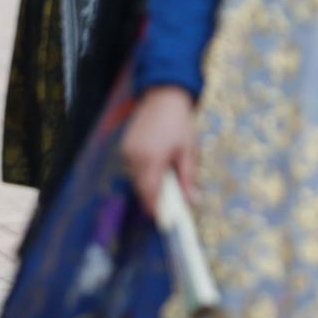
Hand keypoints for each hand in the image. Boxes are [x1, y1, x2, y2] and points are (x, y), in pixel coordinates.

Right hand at [121, 85, 197, 212]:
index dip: (156, 210)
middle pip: (141, 189)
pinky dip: (143, 175)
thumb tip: (192, 201)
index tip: (165, 221)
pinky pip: (133, 168)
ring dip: (148, 187)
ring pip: (135, 180)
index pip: (150, 193)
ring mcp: (127, 151)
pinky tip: (156, 174)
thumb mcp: (188, 150)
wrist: (163, 95)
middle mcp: (134, 157)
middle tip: (169, 209)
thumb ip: (187, 178)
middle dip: (153, 201)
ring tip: (165, 190)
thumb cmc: (179, 122)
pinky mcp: (125, 146)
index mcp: (151, 159)